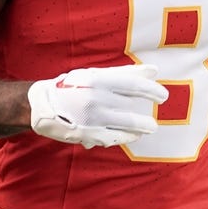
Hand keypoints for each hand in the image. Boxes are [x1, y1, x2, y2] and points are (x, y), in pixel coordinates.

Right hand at [27, 64, 167, 148]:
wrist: (44, 105)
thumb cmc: (75, 86)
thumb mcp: (97, 75)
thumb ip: (126, 73)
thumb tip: (154, 70)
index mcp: (98, 80)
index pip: (133, 85)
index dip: (151, 91)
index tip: (163, 96)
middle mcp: (96, 99)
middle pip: (130, 108)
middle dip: (145, 115)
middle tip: (155, 119)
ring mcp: (93, 119)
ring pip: (126, 125)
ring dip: (141, 128)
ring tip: (149, 128)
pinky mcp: (89, 134)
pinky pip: (115, 138)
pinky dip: (127, 137)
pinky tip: (134, 135)